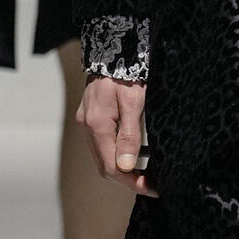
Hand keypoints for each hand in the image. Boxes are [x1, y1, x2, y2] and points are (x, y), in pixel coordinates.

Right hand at [77, 75, 156, 195]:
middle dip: (128, 178)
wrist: (113, 50)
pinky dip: (116, 154)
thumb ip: (129, 135)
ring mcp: (86, 122)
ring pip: (102, 156)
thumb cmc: (126, 73)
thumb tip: (127, 166)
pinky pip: (102, 144)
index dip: (132, 182)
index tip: (152, 188)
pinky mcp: (90, 118)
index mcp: (97, 124)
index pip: (112, 166)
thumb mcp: (133, 102)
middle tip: (151, 184)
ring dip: (122, 168)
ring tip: (145, 173)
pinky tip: (132, 155)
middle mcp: (87, 126)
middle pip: (105, 165)